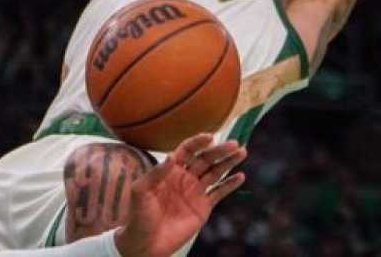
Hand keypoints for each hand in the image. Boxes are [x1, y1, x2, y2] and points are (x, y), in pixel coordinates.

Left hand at [113, 134, 246, 256]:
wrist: (146, 244)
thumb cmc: (138, 216)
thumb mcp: (140, 192)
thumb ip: (155, 174)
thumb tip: (170, 157)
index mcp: (170, 170)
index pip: (187, 150)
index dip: (198, 142)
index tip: (210, 136)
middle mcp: (185, 177)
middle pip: (205, 159)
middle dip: (219, 150)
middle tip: (234, 143)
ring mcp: (195, 191)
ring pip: (215, 172)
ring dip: (228, 162)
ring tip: (242, 152)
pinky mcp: (203, 207)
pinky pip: (219, 192)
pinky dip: (230, 184)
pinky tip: (240, 176)